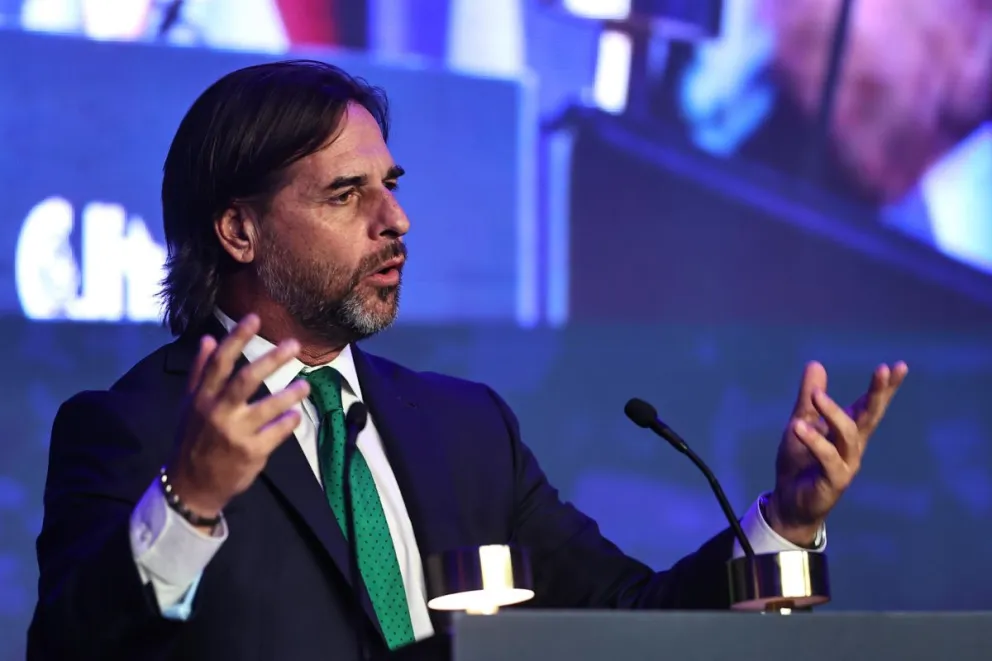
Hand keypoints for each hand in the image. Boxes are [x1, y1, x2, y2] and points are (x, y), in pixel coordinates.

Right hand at [167, 314, 310, 519]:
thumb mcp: (189, 405)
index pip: (220, 362)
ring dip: (290, 393)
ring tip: (306, 385)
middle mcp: (217, 413)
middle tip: (294, 344)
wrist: (192, 486)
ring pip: (268, 407)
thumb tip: (208, 339)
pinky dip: (288, 422)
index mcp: (202, 398)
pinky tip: (295, 416)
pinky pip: (277, 432)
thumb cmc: (193, 440)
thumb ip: (200, 372)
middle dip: (271, 359)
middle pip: (246, 379)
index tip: (254, 318)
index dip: (236, 338)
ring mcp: (235, 434)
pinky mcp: (251, 453)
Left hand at [768, 360, 907, 545]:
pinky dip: (814, 442)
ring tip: (815, 396)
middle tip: (884, 369)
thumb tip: (816, 363)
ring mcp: (846, 464)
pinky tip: (798, 428)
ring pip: (848, 435)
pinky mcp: (834, 481)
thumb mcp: (800, 422)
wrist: (788, 501)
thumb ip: (808, 398)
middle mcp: (853, 446)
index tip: (898, 366)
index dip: (884, 387)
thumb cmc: (799, 462)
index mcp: (847, 431)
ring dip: (833, 413)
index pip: (869, 405)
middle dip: (878, 393)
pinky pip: (827, 458)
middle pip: (871, 416)